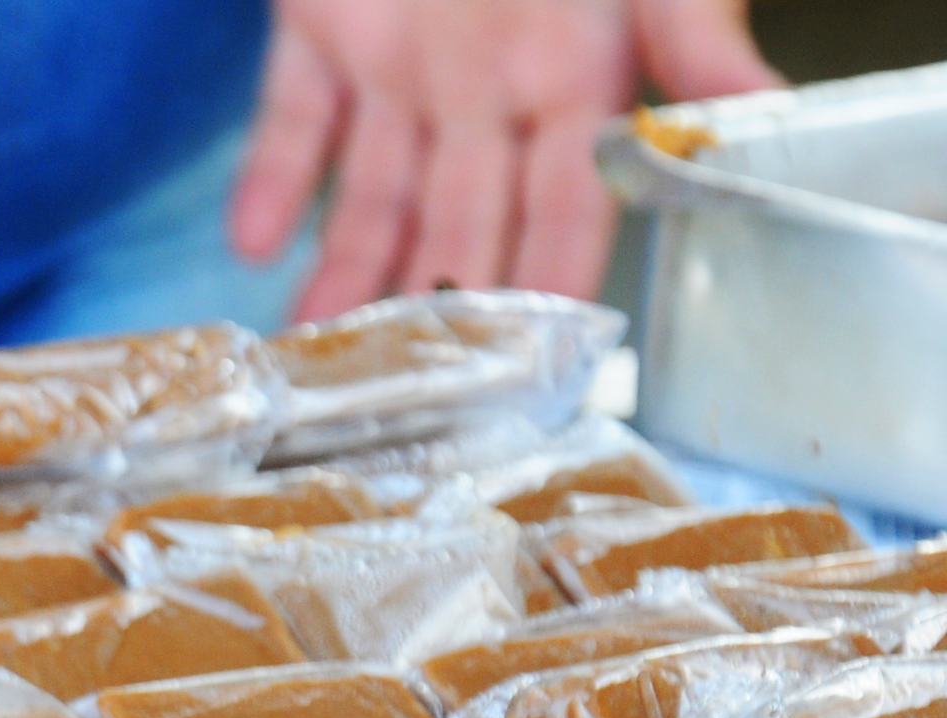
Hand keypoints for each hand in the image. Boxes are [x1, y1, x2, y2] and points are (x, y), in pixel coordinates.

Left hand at [229, 0, 781, 320]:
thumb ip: (684, 22)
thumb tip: (751, 106)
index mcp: (573, 66)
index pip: (569, 204)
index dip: (552, 283)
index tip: (533, 364)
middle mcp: (487, 81)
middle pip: (462, 222)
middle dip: (438, 305)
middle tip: (405, 394)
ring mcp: (403, 56)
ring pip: (374, 192)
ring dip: (346, 270)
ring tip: (313, 345)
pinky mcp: (323, 21)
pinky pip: (294, 114)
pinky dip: (273, 177)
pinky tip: (253, 243)